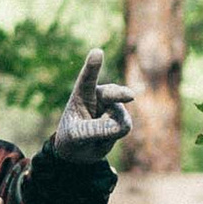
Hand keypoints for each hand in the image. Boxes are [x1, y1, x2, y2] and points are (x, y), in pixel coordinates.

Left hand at [45, 47, 131, 167]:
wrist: (79, 151)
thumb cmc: (72, 138)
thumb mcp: (76, 136)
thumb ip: (94, 130)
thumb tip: (121, 126)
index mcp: (82, 94)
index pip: (87, 79)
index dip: (92, 66)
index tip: (97, 52)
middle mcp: (100, 96)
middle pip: (112, 93)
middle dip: (121, 94)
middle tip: (130, 96)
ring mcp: (113, 107)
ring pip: (119, 119)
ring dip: (108, 132)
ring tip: (95, 136)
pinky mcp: (122, 119)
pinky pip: (123, 128)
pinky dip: (113, 137)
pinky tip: (104, 138)